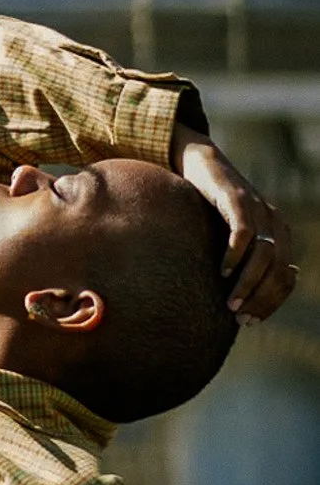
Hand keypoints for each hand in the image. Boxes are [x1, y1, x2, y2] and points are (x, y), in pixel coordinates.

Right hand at [172, 123, 298, 322]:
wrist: (197, 162)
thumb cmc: (208, 207)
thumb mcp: (227, 237)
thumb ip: (238, 261)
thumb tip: (241, 300)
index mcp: (277, 234)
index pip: (286, 277)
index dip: (271, 302)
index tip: (250, 322)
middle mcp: (273, 221)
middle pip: (279, 269)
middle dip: (261, 298)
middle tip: (239, 318)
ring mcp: (257, 208)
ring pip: (264, 255)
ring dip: (248, 283)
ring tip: (229, 303)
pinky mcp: (236, 198)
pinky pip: (243, 232)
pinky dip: (235, 255)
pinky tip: (222, 272)